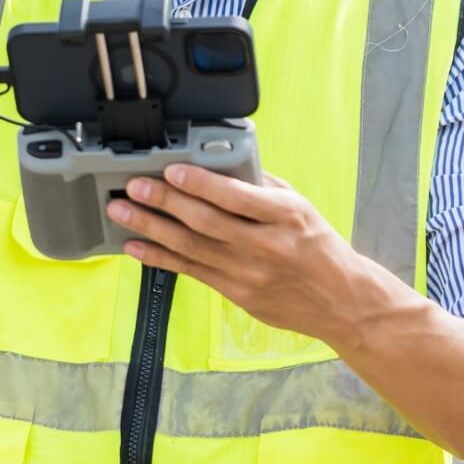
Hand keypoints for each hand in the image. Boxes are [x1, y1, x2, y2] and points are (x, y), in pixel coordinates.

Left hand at [106, 165, 399, 351]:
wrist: (341, 300)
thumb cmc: (317, 245)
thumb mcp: (298, 206)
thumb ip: (260, 185)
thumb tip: (218, 163)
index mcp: (286, 215)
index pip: (237, 197)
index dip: (200, 183)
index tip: (172, 168)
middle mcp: (267, 246)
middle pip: (206, 222)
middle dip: (164, 201)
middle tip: (133, 186)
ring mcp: (250, 274)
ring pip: (191, 248)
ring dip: (151, 228)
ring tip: (121, 212)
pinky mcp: (237, 294)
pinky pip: (191, 272)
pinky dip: (159, 258)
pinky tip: (135, 246)